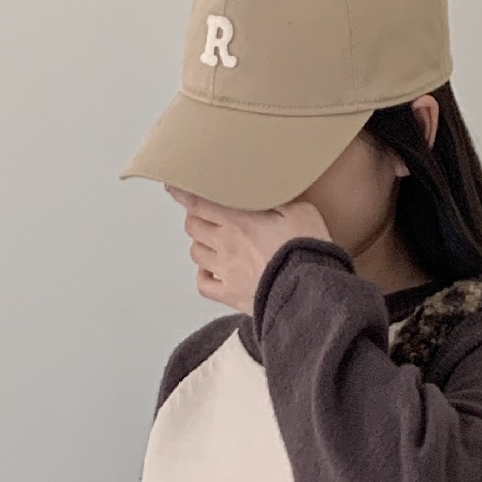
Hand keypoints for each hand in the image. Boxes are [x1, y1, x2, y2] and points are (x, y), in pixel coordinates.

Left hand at [165, 185, 329, 314]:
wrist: (308, 292)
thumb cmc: (307, 251)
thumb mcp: (302, 211)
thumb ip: (278, 198)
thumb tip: (267, 189)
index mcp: (239, 220)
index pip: (199, 202)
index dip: (182, 193)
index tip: (174, 186)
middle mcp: (225, 244)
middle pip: (193, 226)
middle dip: (194, 217)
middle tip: (202, 214)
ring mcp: (225, 271)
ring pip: (196, 253)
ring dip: (200, 244)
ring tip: (210, 241)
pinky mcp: (230, 295)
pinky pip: (203, 285)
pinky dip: (203, 277)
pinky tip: (212, 272)